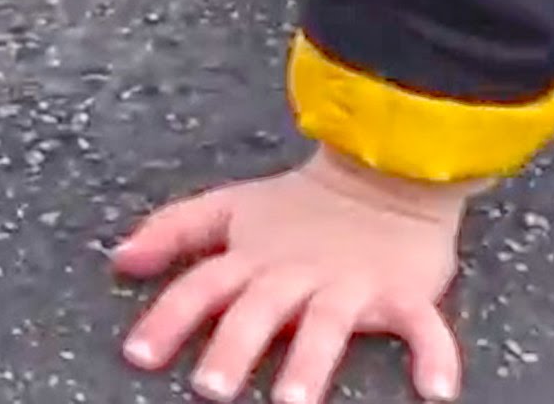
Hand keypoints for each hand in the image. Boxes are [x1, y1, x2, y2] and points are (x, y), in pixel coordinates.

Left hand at [111, 147, 479, 403]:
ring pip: (329, 323)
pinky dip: (434, 355)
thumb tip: (118, 259)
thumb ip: (172, 232)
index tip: (138, 353)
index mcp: (252, 256)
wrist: (382, 172)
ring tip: (295, 400)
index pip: (200, 286)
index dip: (168, 318)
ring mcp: (351, 283)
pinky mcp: (404, 291)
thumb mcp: (227, 209)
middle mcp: (296, 273)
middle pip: (258, 310)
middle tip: (211, 389)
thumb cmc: (299, 206)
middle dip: (233, 348)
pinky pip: (424, 326)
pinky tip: (435, 391)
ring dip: (312, 362)